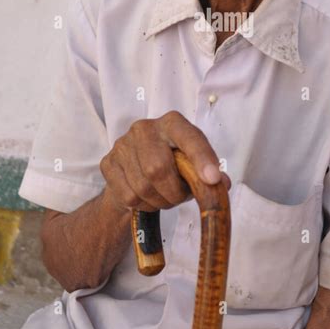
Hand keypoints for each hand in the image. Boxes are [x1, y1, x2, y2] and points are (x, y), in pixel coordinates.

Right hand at [100, 111, 230, 212]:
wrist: (134, 174)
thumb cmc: (170, 166)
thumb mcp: (192, 165)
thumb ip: (209, 173)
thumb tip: (221, 183)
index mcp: (172, 123)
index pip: (189, 137)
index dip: (201, 158)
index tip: (213, 179)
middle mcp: (145, 128)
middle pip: (158, 168)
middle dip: (173, 192)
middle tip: (179, 198)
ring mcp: (122, 144)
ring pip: (142, 186)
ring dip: (159, 201)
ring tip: (164, 197)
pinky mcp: (108, 162)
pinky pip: (128, 196)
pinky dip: (143, 205)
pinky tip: (147, 198)